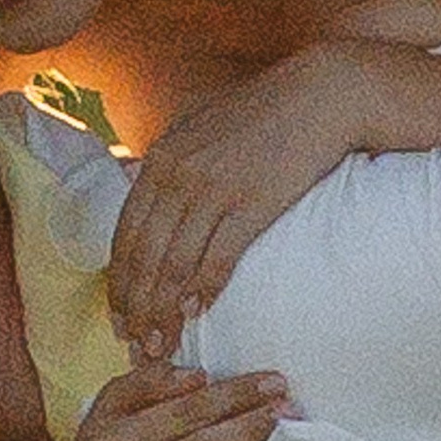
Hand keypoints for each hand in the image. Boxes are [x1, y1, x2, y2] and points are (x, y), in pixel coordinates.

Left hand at [109, 47, 375, 360]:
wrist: (320, 94)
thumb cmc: (264, 111)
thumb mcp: (201, 127)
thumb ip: (172, 159)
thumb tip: (144, 184)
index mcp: (161, 159)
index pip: (126, 234)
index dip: (120, 283)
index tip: (119, 317)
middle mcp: (178, 175)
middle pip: (143, 256)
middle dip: (135, 308)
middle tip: (136, 346)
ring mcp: (213, 189)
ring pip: (174, 265)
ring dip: (164, 312)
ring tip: (163, 345)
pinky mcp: (251, 203)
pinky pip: (217, 258)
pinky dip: (203, 289)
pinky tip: (198, 312)